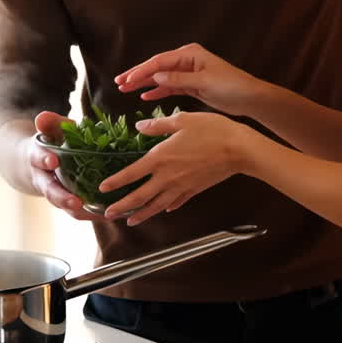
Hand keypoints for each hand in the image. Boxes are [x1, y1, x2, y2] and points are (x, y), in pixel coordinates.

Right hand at [29, 111, 98, 220]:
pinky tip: (117, 214)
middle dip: (62, 198)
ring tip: (103, 214)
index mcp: (39, 159)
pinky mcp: (72, 204)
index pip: (39, 158)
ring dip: (84, 213)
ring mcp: (58, 195)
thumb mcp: (51, 130)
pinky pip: (83, 213)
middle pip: (51, 192)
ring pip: (68, 208)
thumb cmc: (53, 142)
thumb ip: (50, 123)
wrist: (42, 164)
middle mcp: (46, 181)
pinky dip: (97, 215)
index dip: (44, 159)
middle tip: (75, 202)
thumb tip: (42, 117)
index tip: (53, 160)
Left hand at [99, 110, 249, 224]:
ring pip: (157, 205)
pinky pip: (177, 202)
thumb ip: (158, 125)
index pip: (132, 174)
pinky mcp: (195, 190)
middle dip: (122, 207)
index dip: (116, 182)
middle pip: (140, 196)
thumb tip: (139, 126)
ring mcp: (182, 186)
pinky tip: (164, 210)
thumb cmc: (212, 130)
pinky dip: (168, 208)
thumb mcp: (183, 120)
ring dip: (142, 214)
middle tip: (108, 214)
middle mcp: (168, 176)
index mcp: (161, 158)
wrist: (238, 149)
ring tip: (130, 221)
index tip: (102, 189)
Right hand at [115, 43, 259, 114]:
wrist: (249, 98)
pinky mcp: (192, 85)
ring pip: (161, 78)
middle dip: (138, 75)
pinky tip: (145, 96)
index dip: (141, 71)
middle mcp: (187, 60)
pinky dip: (158, 91)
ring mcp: (189, 73)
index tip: (126, 80)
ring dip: (144, 84)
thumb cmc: (231, 86)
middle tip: (119, 83)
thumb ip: (179, 79)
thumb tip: (157, 76)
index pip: (159, 61)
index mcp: (190, 54)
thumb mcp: (204, 82)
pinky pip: (170, 87)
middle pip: (157, 67)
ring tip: (125, 90)